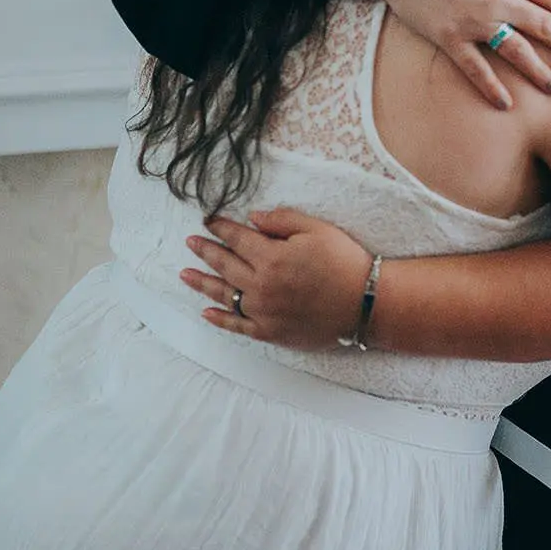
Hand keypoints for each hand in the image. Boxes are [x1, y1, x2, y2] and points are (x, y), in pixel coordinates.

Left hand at [180, 208, 371, 349]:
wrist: (366, 303)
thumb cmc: (344, 262)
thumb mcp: (317, 229)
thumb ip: (282, 220)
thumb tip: (252, 218)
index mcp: (272, 257)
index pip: (237, 238)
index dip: (221, 228)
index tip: (208, 221)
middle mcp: (261, 285)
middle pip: (225, 265)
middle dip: (206, 251)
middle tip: (191, 242)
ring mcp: (263, 311)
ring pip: (225, 295)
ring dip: (202, 283)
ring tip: (184, 275)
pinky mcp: (270, 332)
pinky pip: (237, 326)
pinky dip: (220, 319)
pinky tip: (206, 312)